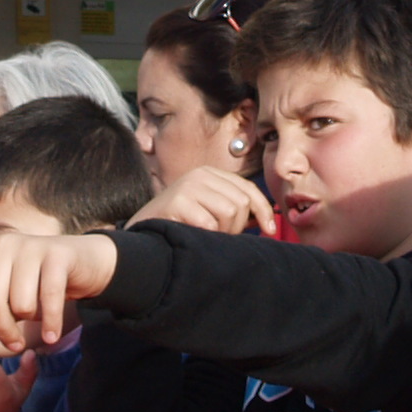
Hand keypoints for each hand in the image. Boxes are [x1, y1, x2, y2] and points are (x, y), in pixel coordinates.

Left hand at [0, 228, 118, 352]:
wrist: (84, 265)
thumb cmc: (37, 286)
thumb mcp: (8, 307)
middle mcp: (5, 247)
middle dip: (2, 329)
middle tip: (10, 344)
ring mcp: (31, 248)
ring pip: (20, 302)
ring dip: (30, 323)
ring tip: (37, 322)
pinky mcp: (57, 256)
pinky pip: (47, 297)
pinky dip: (49, 322)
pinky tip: (51, 337)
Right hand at [132, 167, 272, 236]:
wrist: (141, 231)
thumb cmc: (179, 224)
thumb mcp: (210, 210)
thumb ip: (235, 209)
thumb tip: (268, 221)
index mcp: (211, 174)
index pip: (248, 189)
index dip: (263, 210)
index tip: (270, 230)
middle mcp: (200, 175)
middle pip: (242, 202)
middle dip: (238, 227)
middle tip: (222, 236)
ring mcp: (188, 186)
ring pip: (230, 212)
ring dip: (223, 232)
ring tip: (207, 236)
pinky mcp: (178, 201)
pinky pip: (210, 224)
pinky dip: (208, 236)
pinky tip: (194, 236)